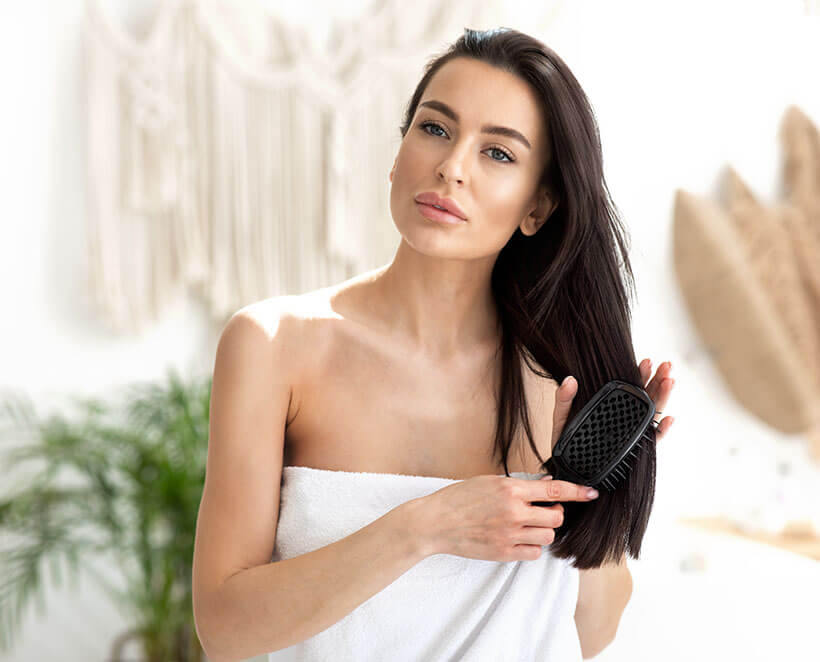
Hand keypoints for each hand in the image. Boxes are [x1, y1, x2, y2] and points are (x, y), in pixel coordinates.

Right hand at [415, 473, 599, 560]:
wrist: (435, 522)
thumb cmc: (458, 498)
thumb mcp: (489, 481)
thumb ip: (518, 485)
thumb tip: (544, 485)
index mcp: (510, 490)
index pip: (553, 491)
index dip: (577, 492)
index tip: (592, 493)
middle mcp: (513, 513)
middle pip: (556, 518)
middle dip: (554, 515)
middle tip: (542, 512)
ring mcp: (509, 535)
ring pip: (547, 537)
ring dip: (543, 531)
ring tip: (527, 526)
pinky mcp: (504, 553)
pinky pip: (534, 554)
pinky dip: (532, 547)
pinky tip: (519, 539)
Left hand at [550, 360, 675, 451]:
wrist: (571, 472)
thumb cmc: (568, 444)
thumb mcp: (562, 417)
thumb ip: (564, 399)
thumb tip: (569, 379)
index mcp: (610, 405)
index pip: (628, 385)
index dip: (638, 373)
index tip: (645, 362)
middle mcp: (625, 416)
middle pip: (646, 395)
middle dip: (658, 379)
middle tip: (666, 365)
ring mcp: (632, 432)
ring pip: (652, 412)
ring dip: (663, 396)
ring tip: (670, 381)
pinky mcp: (635, 450)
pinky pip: (652, 439)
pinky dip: (662, 430)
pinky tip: (668, 419)